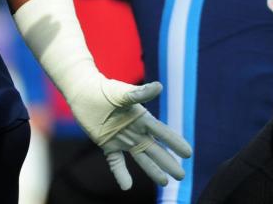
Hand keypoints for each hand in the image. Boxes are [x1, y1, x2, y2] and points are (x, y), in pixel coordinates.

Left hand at [68, 77, 191, 189]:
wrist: (84, 92)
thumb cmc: (105, 90)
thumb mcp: (123, 93)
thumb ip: (140, 94)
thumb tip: (159, 87)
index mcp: (142, 118)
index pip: (162, 133)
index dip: (175, 143)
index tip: (188, 153)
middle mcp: (135, 131)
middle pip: (155, 149)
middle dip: (168, 162)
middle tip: (181, 176)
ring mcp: (122, 139)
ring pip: (141, 158)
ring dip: (153, 170)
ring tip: (165, 182)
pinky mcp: (107, 144)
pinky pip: (116, 162)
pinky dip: (121, 174)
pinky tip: (126, 186)